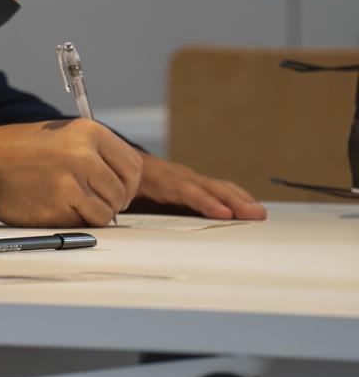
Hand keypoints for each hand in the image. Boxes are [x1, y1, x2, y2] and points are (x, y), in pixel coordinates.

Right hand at [0, 118, 143, 227]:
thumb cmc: (18, 151)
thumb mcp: (62, 135)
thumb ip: (94, 152)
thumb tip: (122, 179)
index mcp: (89, 132)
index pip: (133, 166)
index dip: (128, 183)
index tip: (118, 190)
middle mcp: (84, 155)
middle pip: (122, 192)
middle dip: (110, 202)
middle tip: (90, 200)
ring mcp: (72, 182)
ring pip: (107, 212)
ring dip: (92, 214)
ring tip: (69, 202)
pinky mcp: (59, 206)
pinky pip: (85, 224)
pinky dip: (75, 222)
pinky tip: (55, 207)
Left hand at [131, 153, 266, 219]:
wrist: (120, 161)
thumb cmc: (121, 179)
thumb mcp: (118, 190)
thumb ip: (121, 204)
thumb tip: (118, 215)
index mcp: (157, 178)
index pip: (184, 190)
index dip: (204, 201)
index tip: (222, 212)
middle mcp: (177, 176)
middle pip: (207, 188)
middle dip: (231, 201)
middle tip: (252, 214)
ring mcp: (187, 178)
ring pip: (216, 187)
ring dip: (238, 200)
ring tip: (258, 213)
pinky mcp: (194, 183)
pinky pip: (217, 188)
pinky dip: (236, 197)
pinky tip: (250, 207)